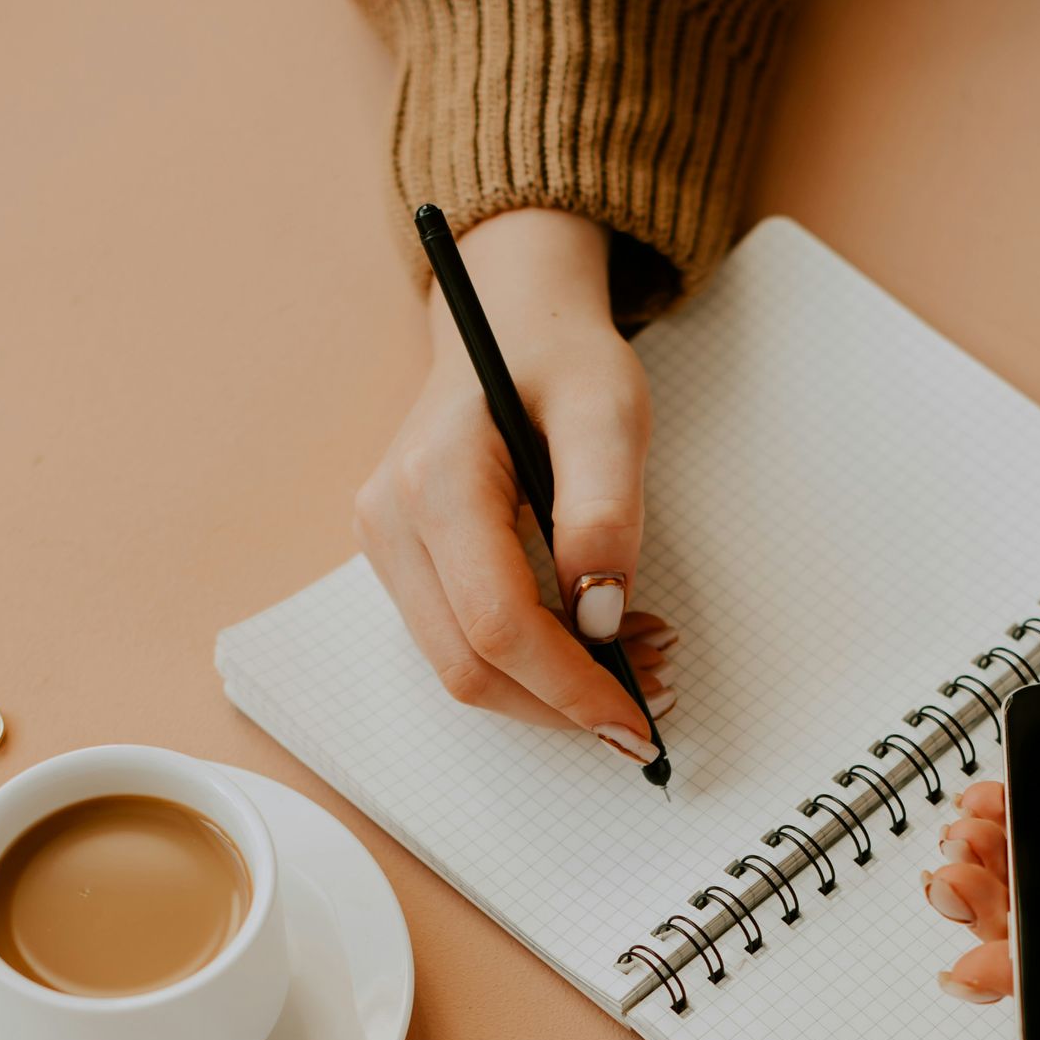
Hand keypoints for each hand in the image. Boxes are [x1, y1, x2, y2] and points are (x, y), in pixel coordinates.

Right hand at [355, 208, 670, 761]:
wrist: (510, 320)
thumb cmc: (561, 358)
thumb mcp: (610, 411)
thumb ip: (605, 512)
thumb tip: (600, 617)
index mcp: (437, 480)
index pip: (497, 624)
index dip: (570, 686)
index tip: (637, 719)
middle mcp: (391, 520)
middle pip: (469, 667)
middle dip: (563, 701)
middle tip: (653, 691)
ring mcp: (386, 545)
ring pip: (461, 668)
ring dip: (549, 689)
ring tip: (635, 658)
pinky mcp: (402, 562)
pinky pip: (460, 642)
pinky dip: (530, 662)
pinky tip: (590, 639)